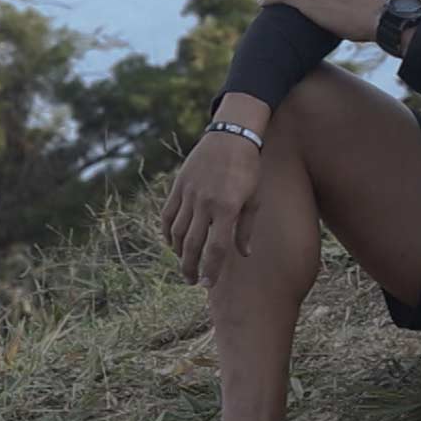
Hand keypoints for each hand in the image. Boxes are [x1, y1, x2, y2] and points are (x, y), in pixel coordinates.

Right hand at [159, 131, 261, 289]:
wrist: (231, 136)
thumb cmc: (248, 169)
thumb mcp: (254, 198)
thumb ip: (246, 228)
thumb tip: (244, 254)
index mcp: (227, 208)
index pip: (216, 248)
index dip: (211, 269)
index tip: (208, 284)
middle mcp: (205, 203)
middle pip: (192, 244)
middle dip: (190, 267)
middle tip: (191, 281)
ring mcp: (189, 194)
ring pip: (176, 231)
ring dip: (178, 252)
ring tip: (183, 264)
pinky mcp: (179, 186)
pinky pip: (168, 214)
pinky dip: (167, 232)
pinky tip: (171, 243)